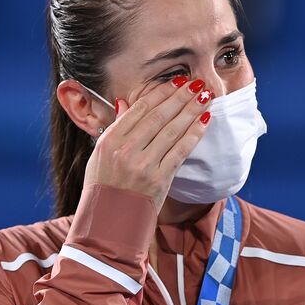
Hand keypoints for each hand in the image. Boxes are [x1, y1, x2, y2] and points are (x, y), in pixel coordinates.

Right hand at [84, 75, 213, 213]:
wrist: (109, 223)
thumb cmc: (104, 188)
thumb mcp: (99, 156)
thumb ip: (115, 128)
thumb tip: (125, 103)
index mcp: (110, 140)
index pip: (140, 108)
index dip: (161, 92)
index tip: (176, 81)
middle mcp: (126, 150)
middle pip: (159, 115)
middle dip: (180, 96)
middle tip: (196, 82)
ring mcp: (144, 165)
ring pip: (172, 130)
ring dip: (192, 110)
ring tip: (205, 96)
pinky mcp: (160, 179)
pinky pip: (180, 151)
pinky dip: (194, 134)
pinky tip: (205, 120)